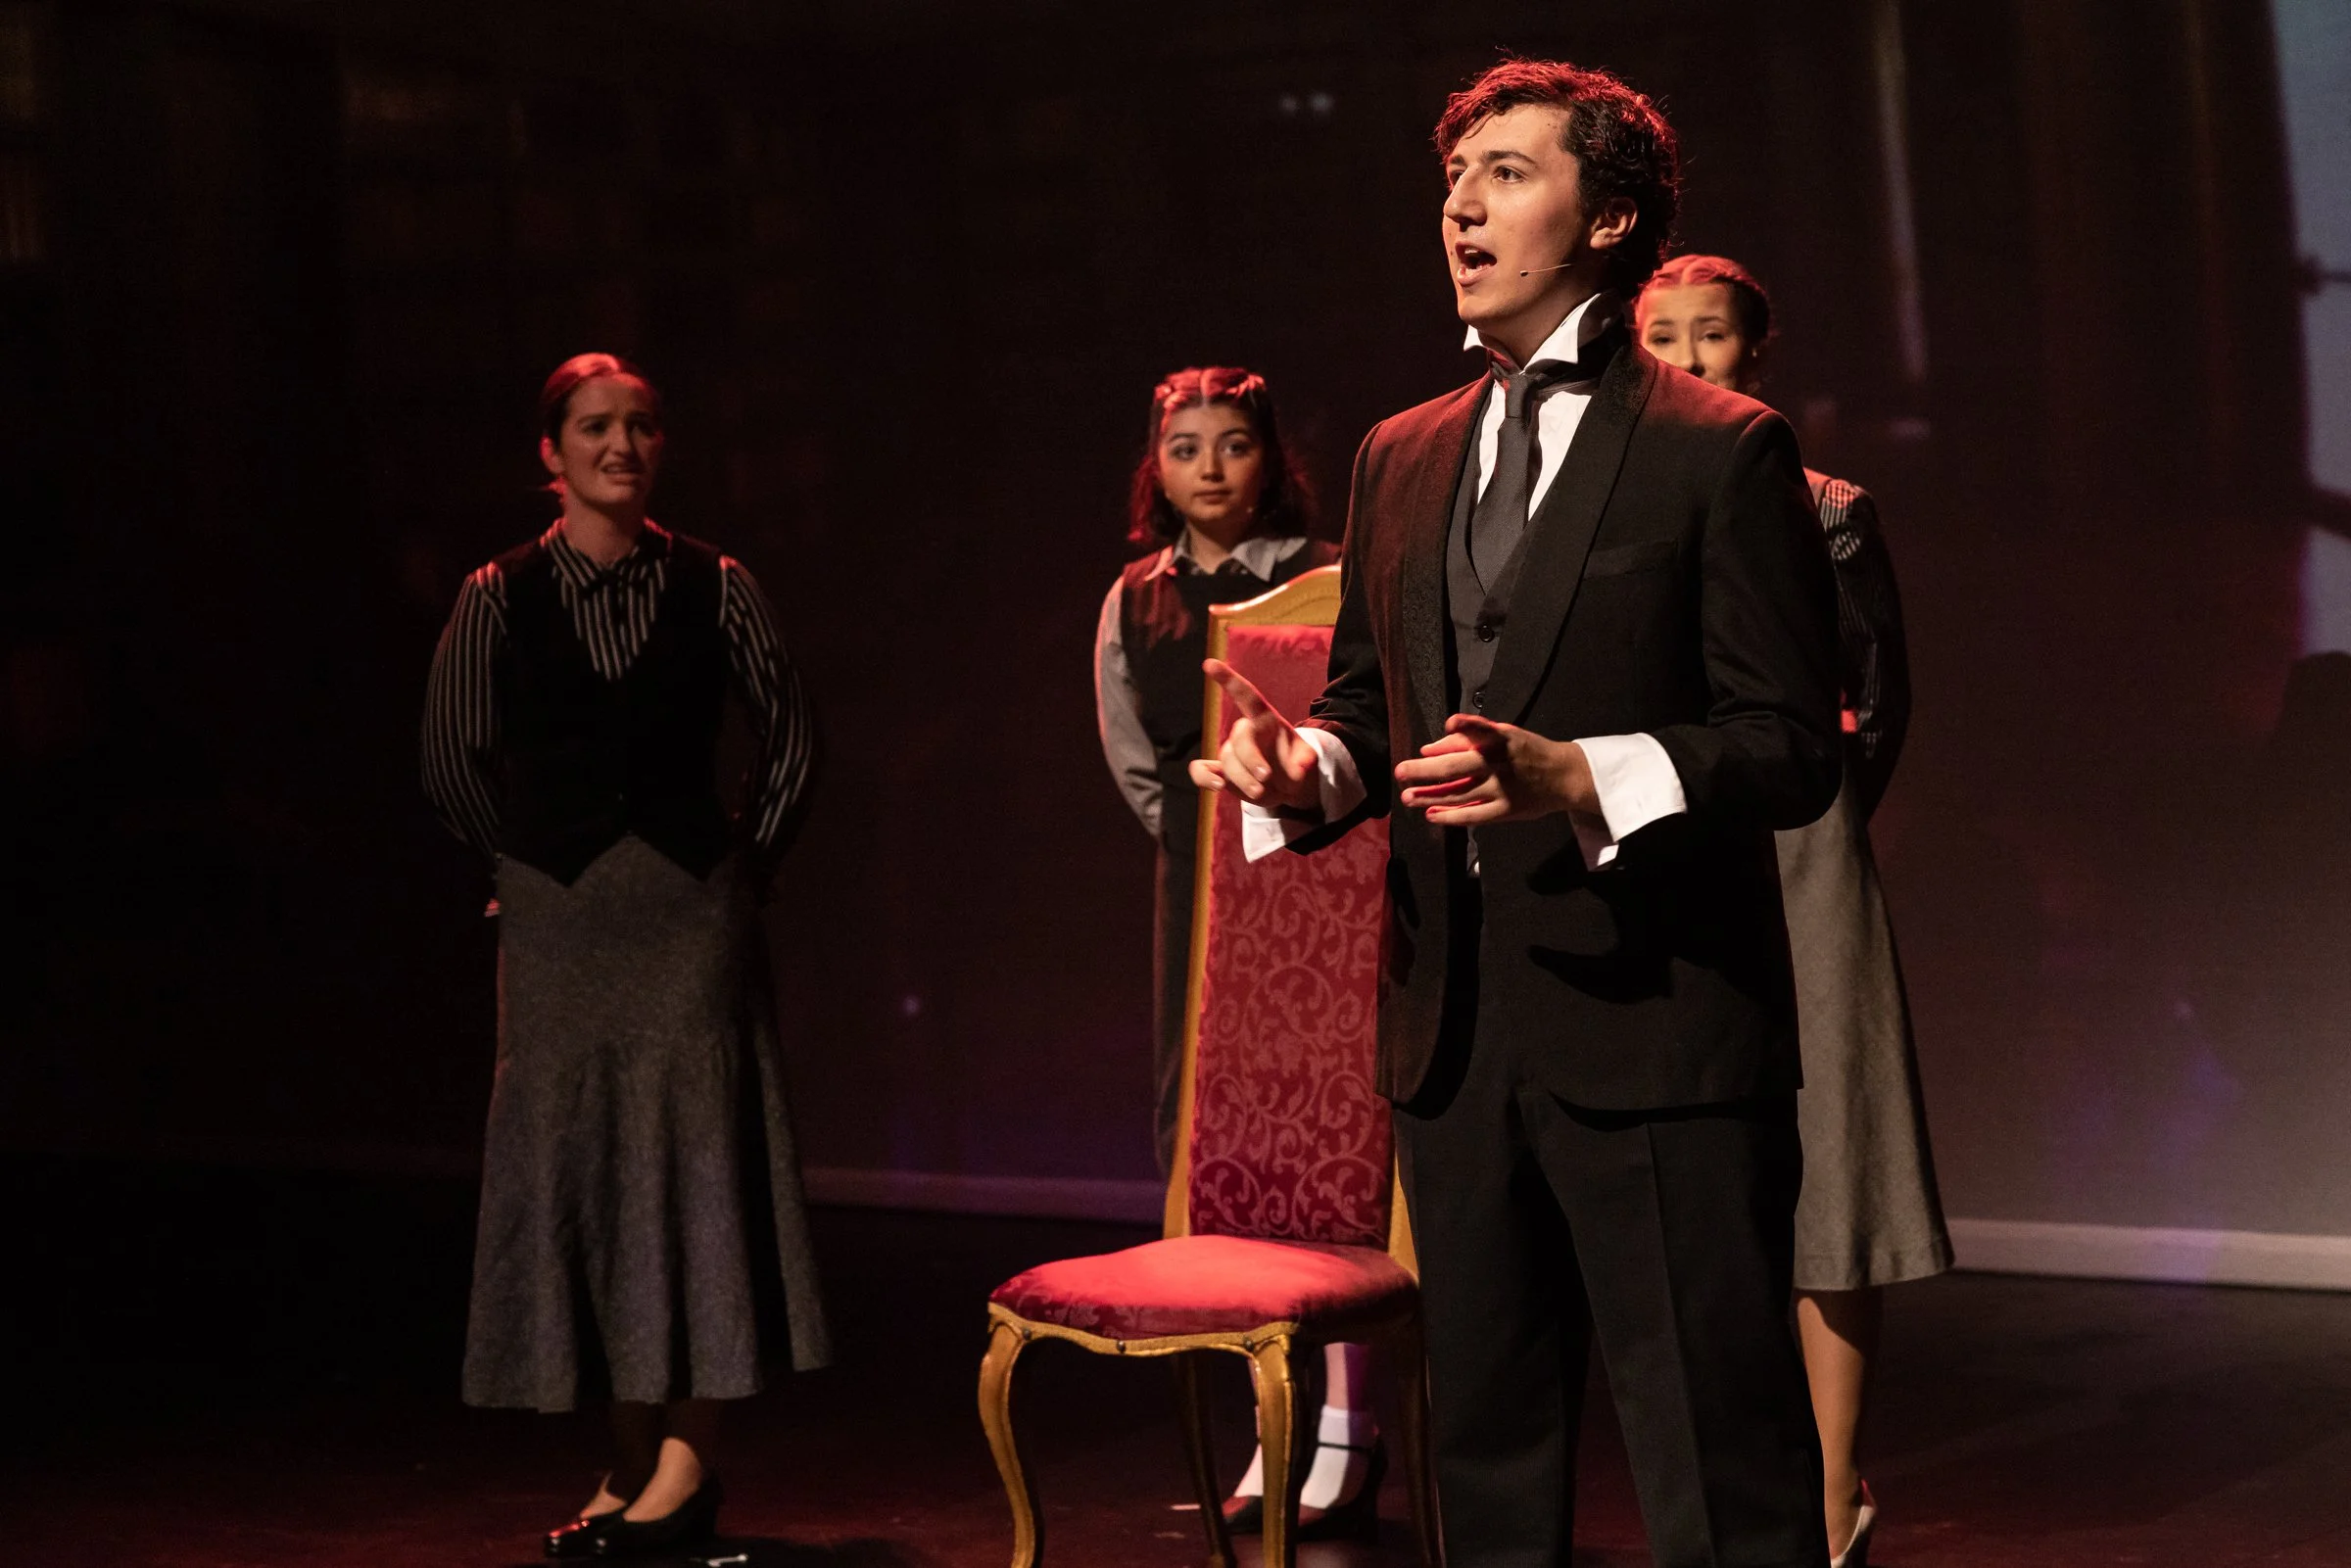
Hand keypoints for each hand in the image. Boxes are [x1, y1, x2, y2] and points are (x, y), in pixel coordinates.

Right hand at [1185, 658, 1323, 812]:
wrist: (1289, 789)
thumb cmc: (1297, 766)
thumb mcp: (1308, 760)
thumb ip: (1305, 762)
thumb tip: (1298, 771)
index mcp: (1266, 720)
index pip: (1247, 696)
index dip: (1229, 680)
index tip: (1209, 664)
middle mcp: (1245, 733)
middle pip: (1240, 737)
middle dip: (1251, 758)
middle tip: (1266, 776)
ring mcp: (1231, 752)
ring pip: (1227, 760)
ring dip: (1243, 779)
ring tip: (1260, 792)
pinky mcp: (1221, 772)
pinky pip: (1201, 770)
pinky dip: (1205, 777)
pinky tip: (1218, 785)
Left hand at [1394, 713, 1601, 824]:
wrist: (1563, 776)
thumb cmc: (1525, 751)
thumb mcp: (1504, 735)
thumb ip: (1467, 738)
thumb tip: (1428, 748)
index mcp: (1500, 739)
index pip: (1479, 730)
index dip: (1464, 727)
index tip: (1445, 728)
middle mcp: (1499, 763)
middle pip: (1456, 767)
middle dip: (1424, 770)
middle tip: (1400, 772)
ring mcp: (1502, 789)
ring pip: (1459, 794)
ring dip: (1429, 796)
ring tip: (1407, 797)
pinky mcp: (1505, 810)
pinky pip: (1473, 816)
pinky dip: (1450, 816)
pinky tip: (1431, 814)